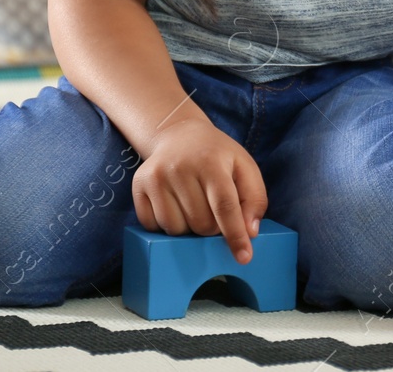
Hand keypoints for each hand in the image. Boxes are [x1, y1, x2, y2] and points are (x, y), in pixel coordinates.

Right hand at [132, 115, 268, 264]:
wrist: (178, 135)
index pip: (224, 206)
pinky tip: (175, 206)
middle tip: (213, 209)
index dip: (235, 234)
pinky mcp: (138, 186)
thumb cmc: (216, 155)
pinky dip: (167, 225)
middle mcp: (180, 168)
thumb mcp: (244, 167)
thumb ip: (254, 198)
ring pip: (176, 229)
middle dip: (213, 227)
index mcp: (210, 161)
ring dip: (189, 228)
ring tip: (194, 205)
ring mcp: (156, 177)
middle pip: (201, 223)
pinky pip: (153, 226)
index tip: (244, 257)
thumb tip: (250, 233)